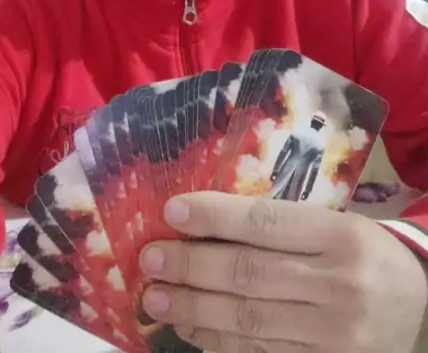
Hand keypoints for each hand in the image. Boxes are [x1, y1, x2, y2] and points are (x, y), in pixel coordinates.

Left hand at [139, 192, 426, 352]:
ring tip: (157, 298)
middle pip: (249, 275)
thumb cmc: (365, 256)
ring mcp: (333, 336)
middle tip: (150, 259)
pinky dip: (220, 342)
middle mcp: (339, 286)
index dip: (215, 217)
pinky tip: (192, 328)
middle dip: (191, 266)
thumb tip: (207, 224)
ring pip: (248, 322)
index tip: (173, 211)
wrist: (420, 310)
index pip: (266, 223)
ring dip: (195, 309)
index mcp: (341, 237)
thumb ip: (283, 227)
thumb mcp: (336, 226)